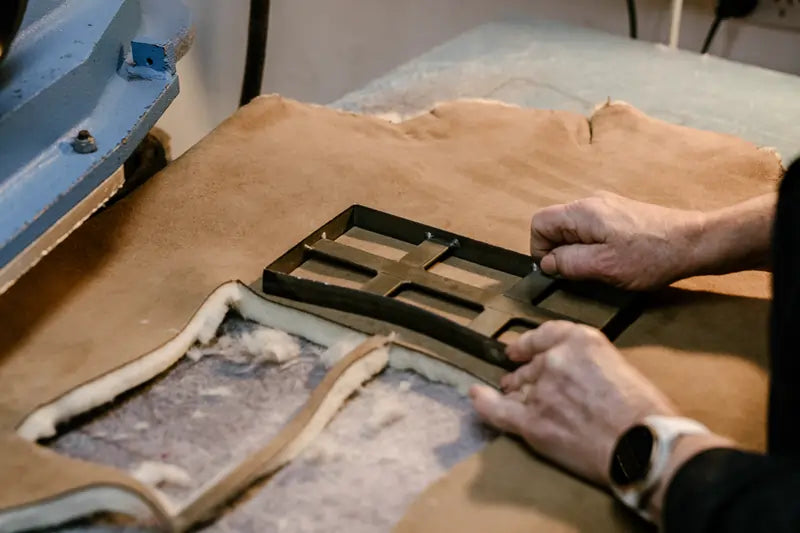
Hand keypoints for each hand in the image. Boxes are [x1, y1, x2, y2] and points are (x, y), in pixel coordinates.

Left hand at [470, 321, 676, 484]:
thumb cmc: (645, 412)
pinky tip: (475, 394)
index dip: (528, 343)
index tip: (519, 348)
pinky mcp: (532, 422)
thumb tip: (576, 376)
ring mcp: (540, 390)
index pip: (545, 335)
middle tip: (520, 380)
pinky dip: (484, 403)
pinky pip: (498, 410)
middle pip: (532, 365)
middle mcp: (556, 360)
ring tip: (508, 392)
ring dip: (513, 390)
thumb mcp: (619, 366)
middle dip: (526, 374)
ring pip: (518, 388)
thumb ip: (589, 363)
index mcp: (581, 341)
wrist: (644, 446)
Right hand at [531, 192, 704, 289]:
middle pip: (555, 224)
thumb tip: (547, 262)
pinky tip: (612, 259)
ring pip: (573, 229)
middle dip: (560, 251)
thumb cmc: (653, 255)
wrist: (695, 242)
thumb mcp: (604, 267)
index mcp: (582, 212)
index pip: (539, 223)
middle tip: (581, 272)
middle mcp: (591, 203)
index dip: (540, 249)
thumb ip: (569, 263)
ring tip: (599, 267)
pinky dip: (592, 246)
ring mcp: (606, 206)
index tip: (558, 270)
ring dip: (577, 250)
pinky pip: (590, 229)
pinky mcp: (619, 214)